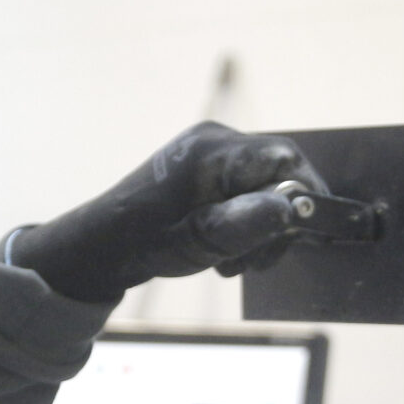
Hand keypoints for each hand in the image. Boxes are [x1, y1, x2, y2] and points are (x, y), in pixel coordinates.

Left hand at [6, 123, 329, 303]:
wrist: (100, 245)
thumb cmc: (143, 243)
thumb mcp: (198, 240)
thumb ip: (246, 224)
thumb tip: (293, 208)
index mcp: (213, 150)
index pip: (284, 159)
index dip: (303, 196)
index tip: (299, 237)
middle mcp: (214, 140)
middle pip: (277, 172)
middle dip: (276, 220)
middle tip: (254, 263)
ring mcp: (209, 152)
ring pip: (263, 184)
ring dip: (260, 226)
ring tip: (232, 263)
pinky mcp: (205, 167)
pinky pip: (244, 188)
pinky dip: (244, 219)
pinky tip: (224, 249)